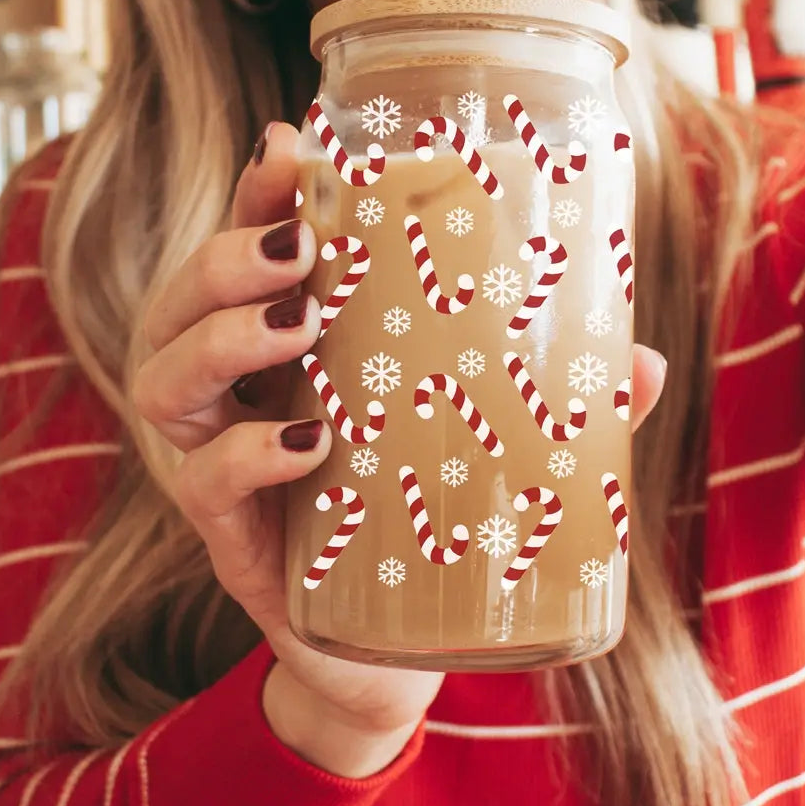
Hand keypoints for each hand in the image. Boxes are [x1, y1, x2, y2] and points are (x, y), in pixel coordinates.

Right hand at [133, 123, 667, 777]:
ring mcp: (220, 473)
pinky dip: (248, 454)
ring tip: (299, 320)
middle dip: (226, 256)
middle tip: (301, 247)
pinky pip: (204, 485)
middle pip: (177, 304)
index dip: (257, 196)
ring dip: (220, 336)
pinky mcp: (233, 545)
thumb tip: (643, 360)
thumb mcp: (485, 447)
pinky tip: (308, 439)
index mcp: (286, 359)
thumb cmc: (431, 528)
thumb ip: (555, 405)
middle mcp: (235, 404)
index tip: (293, 148)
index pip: (245, 255)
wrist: (398, 657)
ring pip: (161, 382)